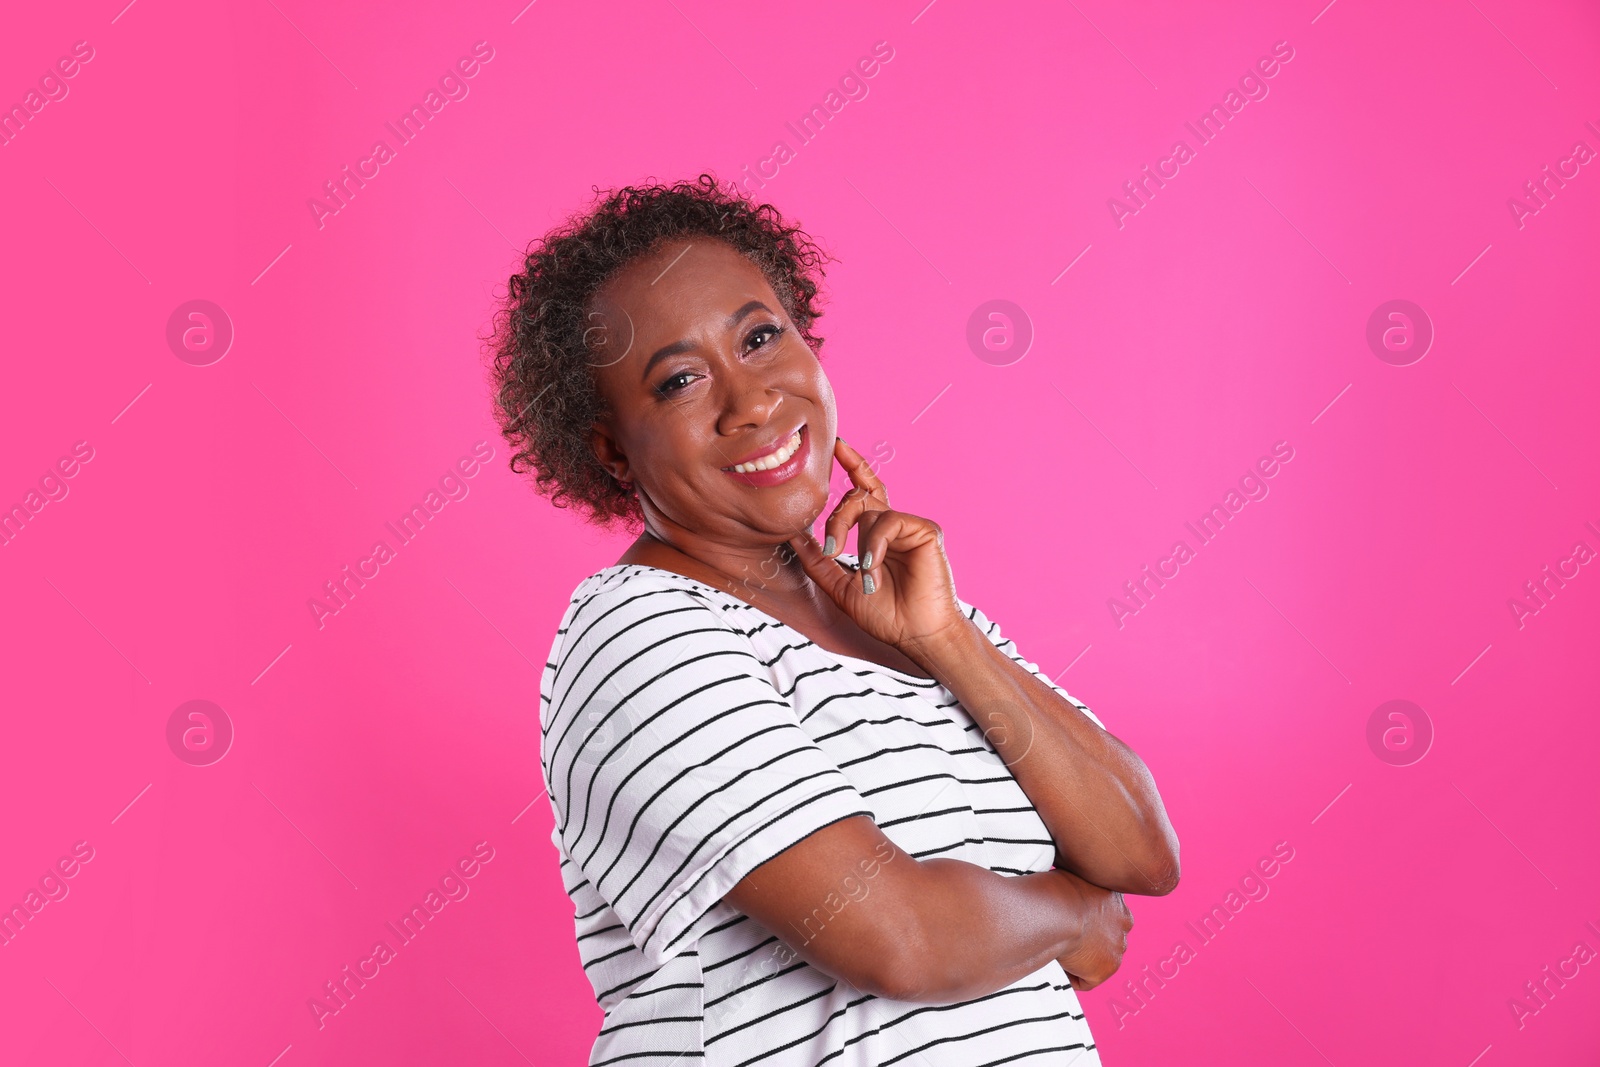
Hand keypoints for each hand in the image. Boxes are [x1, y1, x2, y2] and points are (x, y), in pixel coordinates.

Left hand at [786, 437, 967, 658]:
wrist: (918, 636)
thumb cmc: (888, 617)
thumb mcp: (842, 589)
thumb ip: (819, 564)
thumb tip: (793, 538)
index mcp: (878, 535)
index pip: (864, 492)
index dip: (854, 466)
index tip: (839, 446)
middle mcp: (895, 526)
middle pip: (859, 496)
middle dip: (838, 518)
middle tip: (831, 548)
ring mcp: (912, 527)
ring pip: (871, 509)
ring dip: (857, 541)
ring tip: (863, 575)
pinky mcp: (926, 531)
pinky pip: (890, 521)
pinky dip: (876, 545)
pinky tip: (874, 568)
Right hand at [1052, 870, 1132, 991]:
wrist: (1057, 910)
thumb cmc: (1055, 887)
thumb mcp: (1071, 874)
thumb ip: (1077, 885)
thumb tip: (1063, 885)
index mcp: (1116, 900)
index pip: (1106, 914)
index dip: (1087, 918)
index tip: (1070, 919)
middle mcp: (1124, 924)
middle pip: (1107, 937)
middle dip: (1090, 939)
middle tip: (1064, 936)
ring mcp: (1116, 949)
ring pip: (1098, 958)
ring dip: (1081, 957)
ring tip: (1057, 950)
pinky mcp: (1104, 970)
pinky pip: (1085, 980)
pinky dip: (1071, 975)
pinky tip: (1056, 964)